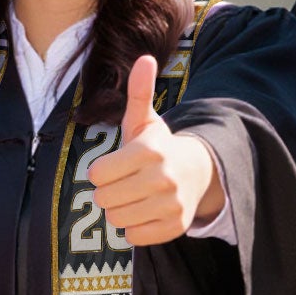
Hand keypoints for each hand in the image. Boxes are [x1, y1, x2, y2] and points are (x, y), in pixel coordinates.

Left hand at [87, 54, 220, 246]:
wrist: (197, 172)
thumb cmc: (159, 146)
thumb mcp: (145, 120)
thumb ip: (138, 92)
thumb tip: (144, 58)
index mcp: (150, 151)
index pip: (97, 174)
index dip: (100, 172)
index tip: (114, 167)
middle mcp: (163, 179)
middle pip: (104, 199)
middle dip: (108, 192)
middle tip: (123, 183)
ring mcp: (171, 205)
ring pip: (116, 220)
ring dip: (119, 210)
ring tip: (133, 197)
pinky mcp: (175, 227)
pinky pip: (134, 237)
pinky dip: (134, 228)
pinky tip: (144, 211)